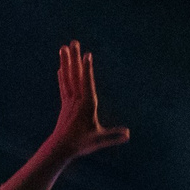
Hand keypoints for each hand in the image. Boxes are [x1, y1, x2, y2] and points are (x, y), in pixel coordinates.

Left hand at [47, 42, 128, 159]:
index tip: (87, 55)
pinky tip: (61, 67)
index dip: (87, 69)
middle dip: (75, 58)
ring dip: (66, 62)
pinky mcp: (65, 104)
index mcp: (86, 105)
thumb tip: (128, 134)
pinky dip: (63, 75)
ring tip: (64, 48)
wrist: (60, 148)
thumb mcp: (99, 140)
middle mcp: (76, 99)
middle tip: (74, 42)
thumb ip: (113, 136)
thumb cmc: (81, 144)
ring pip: (68, 77)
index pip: (87, 83)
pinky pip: (64, 86)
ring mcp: (69, 101)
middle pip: (76, 75)